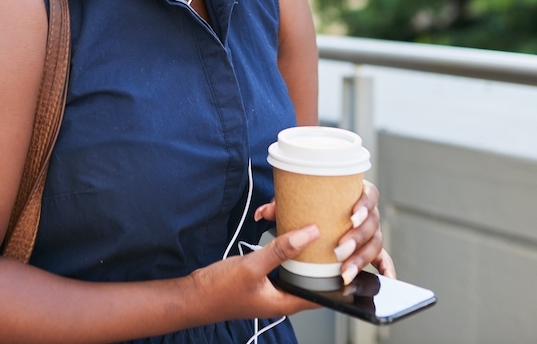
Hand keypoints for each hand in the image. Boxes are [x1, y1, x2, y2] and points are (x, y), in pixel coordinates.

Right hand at [189, 225, 322, 320]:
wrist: (192, 295)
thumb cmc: (218, 290)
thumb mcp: (251, 267)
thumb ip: (280, 250)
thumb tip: (308, 234)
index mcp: (284, 302)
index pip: (321, 294)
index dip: (335, 277)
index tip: (344, 255)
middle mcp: (280, 297)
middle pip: (309, 279)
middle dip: (317, 259)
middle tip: (326, 237)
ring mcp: (270, 289)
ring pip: (293, 269)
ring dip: (299, 252)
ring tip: (307, 232)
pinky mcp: (260, 281)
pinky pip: (279, 265)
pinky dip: (283, 250)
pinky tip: (282, 236)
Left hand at [253, 180, 395, 283]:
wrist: (314, 209)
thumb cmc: (309, 203)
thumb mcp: (294, 203)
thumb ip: (280, 206)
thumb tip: (263, 214)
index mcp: (355, 193)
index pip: (369, 195)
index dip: (364, 205)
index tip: (351, 216)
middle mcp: (367, 212)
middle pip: (372, 224)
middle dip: (358, 238)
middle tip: (341, 249)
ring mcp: (370, 232)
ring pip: (375, 244)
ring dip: (362, 259)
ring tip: (345, 271)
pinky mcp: (369, 249)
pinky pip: (383, 259)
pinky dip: (386, 268)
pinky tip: (387, 278)